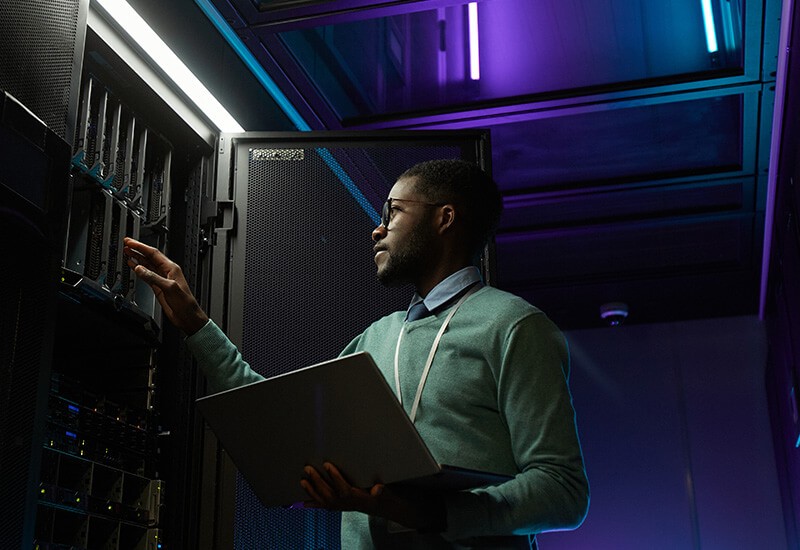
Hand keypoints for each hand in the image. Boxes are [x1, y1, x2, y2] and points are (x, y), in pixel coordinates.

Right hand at [123, 237, 208, 334]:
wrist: (187, 316)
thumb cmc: (185, 303)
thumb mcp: (169, 288)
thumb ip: (154, 278)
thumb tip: (140, 269)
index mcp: (171, 268)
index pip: (153, 253)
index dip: (141, 247)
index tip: (130, 242)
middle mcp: (166, 272)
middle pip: (149, 257)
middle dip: (137, 250)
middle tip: (126, 244)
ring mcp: (161, 279)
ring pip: (147, 265)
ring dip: (137, 258)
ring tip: (127, 252)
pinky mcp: (158, 287)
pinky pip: (146, 275)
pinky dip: (138, 270)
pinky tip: (133, 266)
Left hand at [300, 462, 444, 531]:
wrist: (384, 507)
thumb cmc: (384, 497)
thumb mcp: (388, 492)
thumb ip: (383, 491)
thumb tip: (378, 488)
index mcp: (358, 499)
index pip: (343, 488)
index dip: (335, 477)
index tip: (327, 465)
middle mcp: (348, 504)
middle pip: (329, 494)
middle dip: (317, 482)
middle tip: (308, 469)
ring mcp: (342, 507)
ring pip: (324, 501)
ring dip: (312, 491)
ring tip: (303, 481)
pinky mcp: (339, 506)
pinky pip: (324, 507)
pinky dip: (313, 504)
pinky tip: (303, 502)